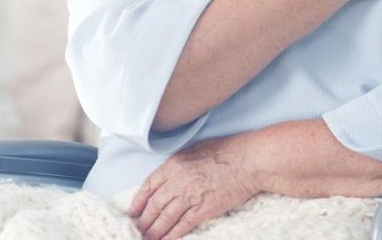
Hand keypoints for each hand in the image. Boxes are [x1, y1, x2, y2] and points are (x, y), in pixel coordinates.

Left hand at [128, 135, 257, 239]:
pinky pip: (183, 225)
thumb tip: (168, 177)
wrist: (248, 161)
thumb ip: (178, 164)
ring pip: (165, 218)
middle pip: (154, 205)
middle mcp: (177, 181)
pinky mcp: (204, 209)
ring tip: (148, 239)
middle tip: (137, 230)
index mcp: (173, 164)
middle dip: (144, 221)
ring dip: (154, 231)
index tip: (133, 212)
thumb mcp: (194, 149)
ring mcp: (190, 196)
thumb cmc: (226, 150)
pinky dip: (172, 235)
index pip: (148, 186)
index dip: (138, 202)